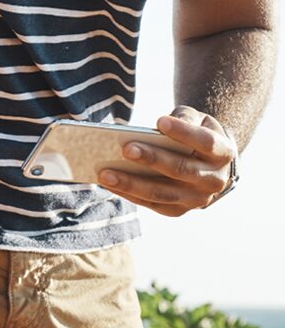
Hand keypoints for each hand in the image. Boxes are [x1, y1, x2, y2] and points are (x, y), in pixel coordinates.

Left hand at [97, 106, 235, 216]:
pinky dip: (131, 195)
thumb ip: (184, 118)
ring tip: (105, 174)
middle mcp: (214, 180)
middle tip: (125, 149)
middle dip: (152, 159)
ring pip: (163, 193)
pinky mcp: (181, 209)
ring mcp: (198, 199)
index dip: (183, 132)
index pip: (205, 142)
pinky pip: (154, 204)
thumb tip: (158, 127)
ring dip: (132, 184)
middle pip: (180, 170)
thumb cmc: (196, 131)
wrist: (211, 161)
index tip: (159, 121)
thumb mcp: (197, 118)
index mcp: (223, 152)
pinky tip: (109, 185)